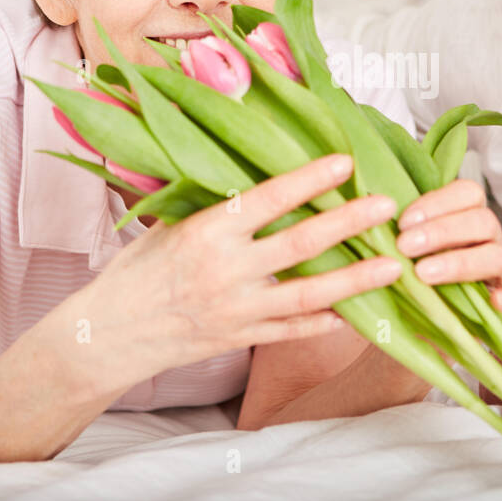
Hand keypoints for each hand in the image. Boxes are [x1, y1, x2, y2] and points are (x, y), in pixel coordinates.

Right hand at [52, 154, 407, 399]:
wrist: (108, 336)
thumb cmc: (135, 273)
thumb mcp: (165, 227)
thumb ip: (209, 204)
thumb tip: (241, 163)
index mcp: (206, 232)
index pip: (268, 200)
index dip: (309, 180)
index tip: (344, 162)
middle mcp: (226, 271)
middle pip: (301, 244)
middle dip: (349, 223)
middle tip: (388, 206)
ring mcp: (237, 309)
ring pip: (309, 295)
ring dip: (355, 280)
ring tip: (393, 267)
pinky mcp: (241, 338)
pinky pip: (292, 331)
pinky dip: (325, 322)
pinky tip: (356, 313)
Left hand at [396, 179, 501, 318]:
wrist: (426, 326)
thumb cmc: (412, 279)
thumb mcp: (405, 252)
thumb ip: (398, 233)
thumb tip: (370, 214)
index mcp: (469, 219)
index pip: (468, 193)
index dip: (438, 202)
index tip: (403, 221)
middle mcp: (490, 241)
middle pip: (483, 221)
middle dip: (442, 231)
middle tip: (405, 246)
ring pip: (496, 256)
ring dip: (459, 262)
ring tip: (423, 273)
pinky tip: (490, 302)